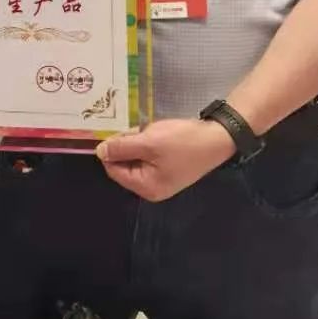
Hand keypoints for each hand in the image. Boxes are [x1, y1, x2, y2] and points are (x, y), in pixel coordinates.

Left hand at [95, 117, 235, 201]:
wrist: (218, 137)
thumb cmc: (183, 142)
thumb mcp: (148, 142)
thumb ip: (121, 148)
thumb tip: (99, 152)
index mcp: (146, 187)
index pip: (114, 170)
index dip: (112, 150)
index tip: (120, 132)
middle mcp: (152, 188)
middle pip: (124, 164)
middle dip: (129, 144)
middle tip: (142, 131)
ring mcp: (161, 177)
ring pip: (136, 157)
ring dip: (139, 141)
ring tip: (153, 131)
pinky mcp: (168, 166)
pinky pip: (148, 155)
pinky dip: (149, 142)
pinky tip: (158, 133)